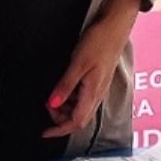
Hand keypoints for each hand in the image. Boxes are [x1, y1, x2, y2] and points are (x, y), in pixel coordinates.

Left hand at [44, 0, 139, 137]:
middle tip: (46, 104)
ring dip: (65, 107)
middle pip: (78, 118)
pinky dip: (70, 96)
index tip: (45, 132)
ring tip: (53, 94)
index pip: (76, 122)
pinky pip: (83, 97)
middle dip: (60, 118)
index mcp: (93, 93)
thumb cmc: (99, 42)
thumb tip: (52, 104)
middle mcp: (97, 94)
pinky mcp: (97, 80)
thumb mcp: (78, 64)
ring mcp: (98, 88)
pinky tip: (64, 86)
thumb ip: (65, 86)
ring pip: (80, 108)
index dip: (59, 130)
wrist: (115, 27)